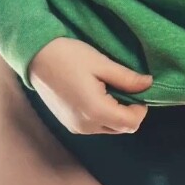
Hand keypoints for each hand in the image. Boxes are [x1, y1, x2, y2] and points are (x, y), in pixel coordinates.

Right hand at [27, 37, 153, 133]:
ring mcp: (76, 127)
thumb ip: (126, 78)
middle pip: (121, 129)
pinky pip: (95, 126)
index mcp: (96, 111)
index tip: (139, 90)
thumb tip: (148, 84)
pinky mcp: (69, 124)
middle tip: (125, 87)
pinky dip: (103, 115)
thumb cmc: (69, 56)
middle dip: (129, 112)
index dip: (141, 109)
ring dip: (116, 114)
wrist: (37, 57)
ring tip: (109, 88)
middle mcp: (86, 126)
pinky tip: (97, 94)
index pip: (131, 123)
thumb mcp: (101, 63)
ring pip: (108, 128)